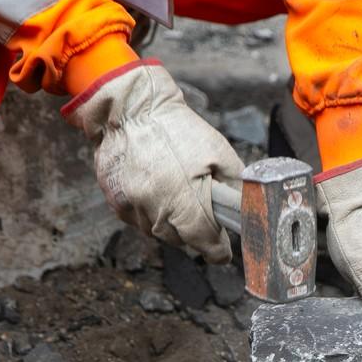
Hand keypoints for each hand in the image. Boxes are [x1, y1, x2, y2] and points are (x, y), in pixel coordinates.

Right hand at [62, 60, 239, 262]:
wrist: (131, 109)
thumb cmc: (177, 129)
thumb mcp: (218, 151)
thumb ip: (235, 186)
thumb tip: (245, 210)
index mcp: (184, 198)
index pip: (204, 242)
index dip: (217, 251)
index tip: (223, 253)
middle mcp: (155, 207)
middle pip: (181, 241)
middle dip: (195, 233)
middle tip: (202, 216)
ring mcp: (132, 206)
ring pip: (157, 232)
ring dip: (170, 224)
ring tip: (176, 197)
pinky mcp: (115, 201)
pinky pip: (137, 220)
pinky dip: (149, 213)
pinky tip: (155, 192)